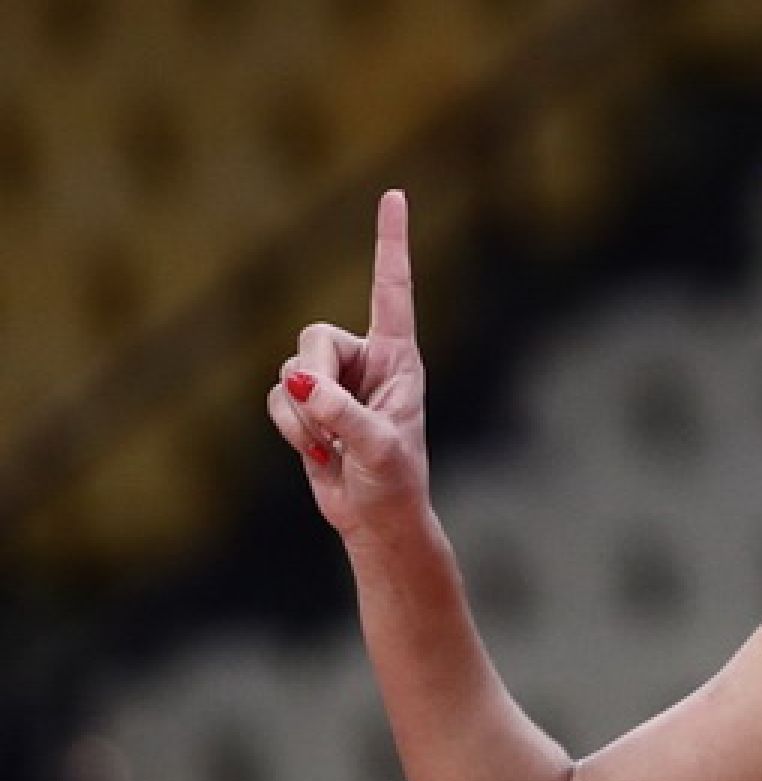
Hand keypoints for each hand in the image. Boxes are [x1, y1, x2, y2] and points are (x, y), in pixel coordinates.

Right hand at [267, 190, 429, 543]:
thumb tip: (298, 382)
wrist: (377, 519)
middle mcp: (365, 361)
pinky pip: (276, 399)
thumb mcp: (377, 447)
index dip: (391, 242)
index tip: (394, 194)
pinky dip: (289, 429)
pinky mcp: (307, 406)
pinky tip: (317, 453)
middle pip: (312, 338)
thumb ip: (340, 413)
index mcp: (399, 358)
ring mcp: (334, 382)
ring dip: (301, 417)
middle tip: (329, 422)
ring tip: (332, 448)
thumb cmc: (395, 482)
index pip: (392, 289)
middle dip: (312, 383)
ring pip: (289, 372)